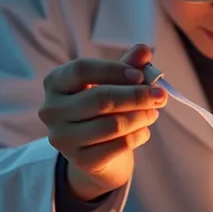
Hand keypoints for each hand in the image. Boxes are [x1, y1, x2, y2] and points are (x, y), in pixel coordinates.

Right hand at [39, 44, 166, 199]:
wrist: (95, 152)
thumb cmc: (103, 108)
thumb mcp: (113, 83)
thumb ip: (127, 66)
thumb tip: (144, 50)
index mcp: (55, 83)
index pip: (82, 69)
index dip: (114, 70)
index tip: (141, 76)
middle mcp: (51, 110)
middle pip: (100, 99)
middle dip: (136, 96)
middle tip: (161, 95)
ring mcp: (63, 138)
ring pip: (112, 125)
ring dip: (141, 117)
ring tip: (154, 112)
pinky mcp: (80, 161)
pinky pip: (118, 145)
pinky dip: (138, 135)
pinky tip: (144, 131)